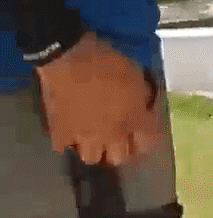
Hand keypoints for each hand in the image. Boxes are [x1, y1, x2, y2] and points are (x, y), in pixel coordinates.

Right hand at [34, 33, 160, 166]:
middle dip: (121, 149)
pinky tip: (70, 131)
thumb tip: (143, 106)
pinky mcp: (59, 134)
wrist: (72, 59)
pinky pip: (65, 147)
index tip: (144, 132)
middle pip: (119, 158)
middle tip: (118, 137)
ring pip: (91, 157)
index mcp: (134, 120)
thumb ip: (142, 97)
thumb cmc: (109, 63)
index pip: (148, 143)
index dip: (148, 139)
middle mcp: (110, 134)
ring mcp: (83, 137)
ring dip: (94, 149)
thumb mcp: (138, 77)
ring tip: (93, 137)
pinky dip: (68, 141)